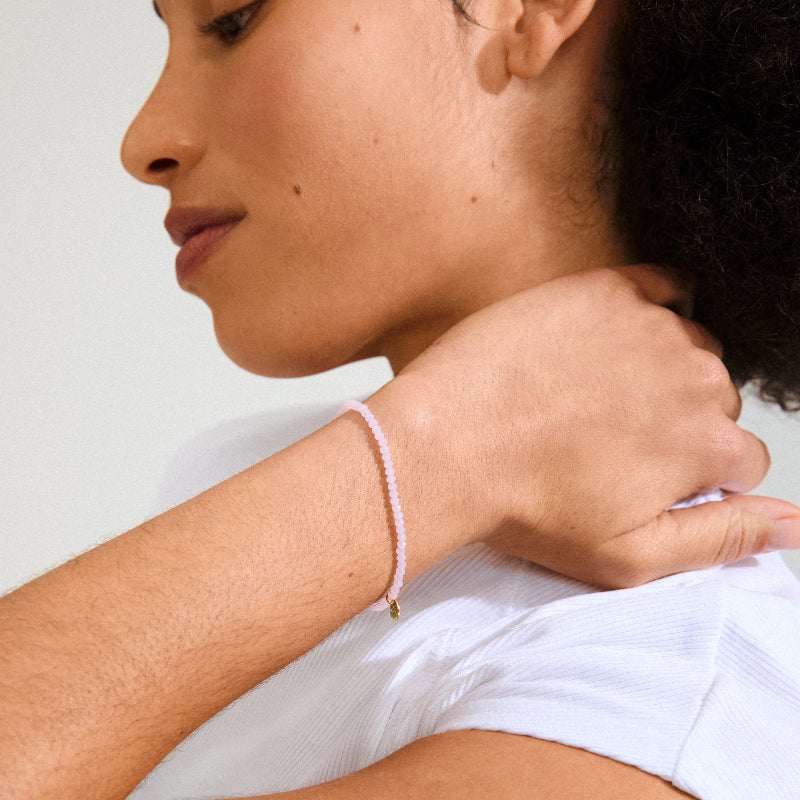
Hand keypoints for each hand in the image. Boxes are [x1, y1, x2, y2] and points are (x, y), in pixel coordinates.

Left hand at [377, 267, 799, 586]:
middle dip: (678, 422)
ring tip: (598, 394)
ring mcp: (650, 326)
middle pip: (715, 400)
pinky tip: (616, 334)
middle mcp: (693, 376)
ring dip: (661, 369)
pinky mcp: (603, 290)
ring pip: (688, 347)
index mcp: (706, 443)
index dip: (696, 475)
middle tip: (610, 439)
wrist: (446, 446)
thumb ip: (723, 538)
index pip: (741, 459)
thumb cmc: (527, 506)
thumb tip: (795, 525)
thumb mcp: (630, 555)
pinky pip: (660, 287)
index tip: (647, 476)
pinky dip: (651, 308)